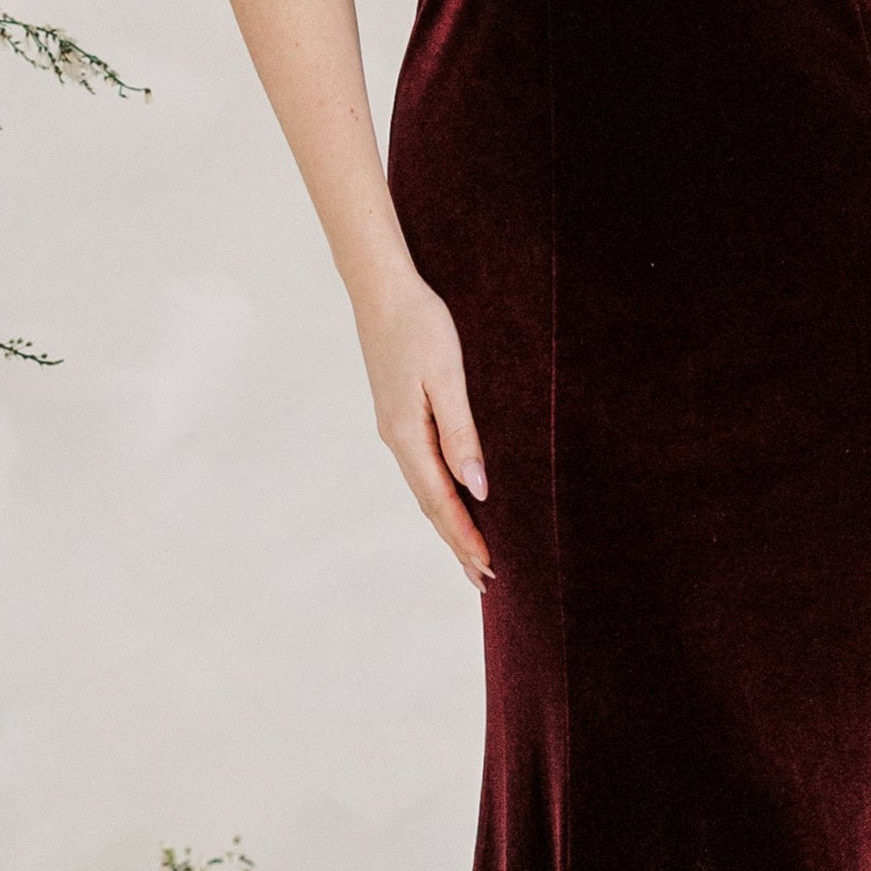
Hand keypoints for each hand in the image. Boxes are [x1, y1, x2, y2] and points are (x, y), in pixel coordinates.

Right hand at [356, 270, 491, 587]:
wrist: (381, 289)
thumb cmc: (419, 325)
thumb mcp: (447, 377)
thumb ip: (461, 433)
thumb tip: (477, 487)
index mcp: (408, 435)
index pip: (441, 501)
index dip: (465, 537)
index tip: (488, 570)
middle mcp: (397, 439)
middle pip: (430, 505)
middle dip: (456, 543)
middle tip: (484, 581)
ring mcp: (394, 428)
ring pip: (424, 489)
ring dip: (447, 523)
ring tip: (471, 553)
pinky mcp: (398, 415)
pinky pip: (421, 469)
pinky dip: (438, 496)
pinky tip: (451, 500)